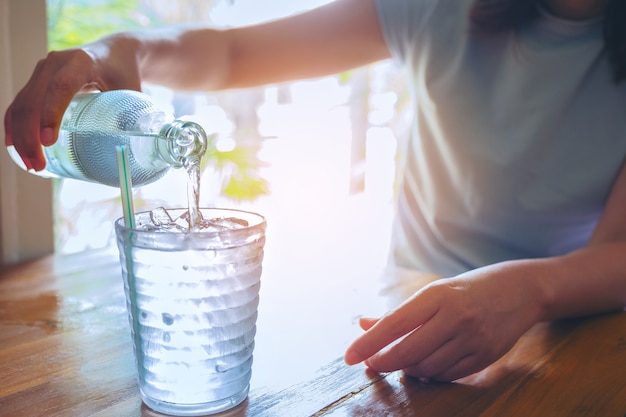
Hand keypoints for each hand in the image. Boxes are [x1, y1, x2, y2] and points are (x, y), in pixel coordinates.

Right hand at [4, 37, 141, 170]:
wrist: (114, 53)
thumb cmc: (124, 73)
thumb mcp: (131, 91)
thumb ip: (132, 117)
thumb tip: (132, 152)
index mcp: (82, 62)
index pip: (61, 87)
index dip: (51, 114)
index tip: (48, 142)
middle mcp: (55, 63)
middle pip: (34, 100)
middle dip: (31, 136)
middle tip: (37, 165)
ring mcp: (42, 71)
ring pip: (23, 104)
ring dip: (21, 136)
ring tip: (31, 164)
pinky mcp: (36, 80)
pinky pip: (20, 104)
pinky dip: (15, 125)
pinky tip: (15, 146)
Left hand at [344, 263, 543, 380]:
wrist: (521, 290)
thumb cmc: (468, 289)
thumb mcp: (433, 292)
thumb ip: (398, 312)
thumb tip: (363, 325)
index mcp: (438, 296)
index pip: (395, 324)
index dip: (369, 342)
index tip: (349, 355)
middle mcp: (456, 317)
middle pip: (408, 352)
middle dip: (383, 362)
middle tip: (370, 363)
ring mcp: (473, 339)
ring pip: (426, 368)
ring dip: (406, 368)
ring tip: (400, 359)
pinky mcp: (485, 357)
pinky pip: (446, 375)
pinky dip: (429, 373)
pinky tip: (424, 364)